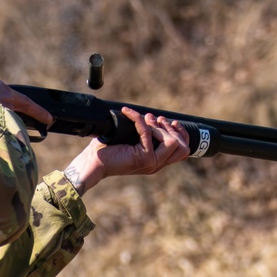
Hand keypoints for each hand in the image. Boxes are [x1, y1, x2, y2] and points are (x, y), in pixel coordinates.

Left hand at [62, 108, 189, 195]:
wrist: (94, 162)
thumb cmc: (107, 150)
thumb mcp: (131, 140)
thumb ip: (144, 133)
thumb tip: (153, 117)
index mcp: (156, 161)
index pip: (183, 152)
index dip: (182, 135)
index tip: (171, 122)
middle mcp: (156, 164)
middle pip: (183, 148)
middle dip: (173, 130)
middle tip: (156, 120)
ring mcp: (151, 163)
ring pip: (172, 142)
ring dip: (160, 126)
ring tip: (146, 118)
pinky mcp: (143, 158)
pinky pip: (148, 132)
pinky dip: (138, 118)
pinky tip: (127, 112)